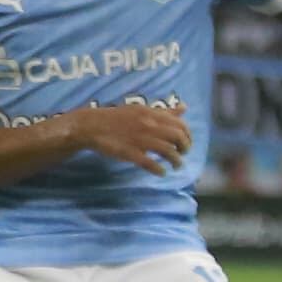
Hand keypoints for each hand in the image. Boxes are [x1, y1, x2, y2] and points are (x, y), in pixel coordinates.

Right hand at [63, 102, 193, 170]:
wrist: (93, 126)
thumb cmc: (118, 117)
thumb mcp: (142, 109)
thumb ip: (164, 111)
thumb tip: (185, 108)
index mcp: (152, 114)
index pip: (180, 124)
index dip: (188, 136)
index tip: (186, 143)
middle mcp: (149, 125)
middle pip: (177, 138)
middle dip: (185, 148)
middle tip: (183, 154)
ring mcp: (140, 140)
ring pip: (167, 152)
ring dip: (176, 161)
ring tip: (176, 166)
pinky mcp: (130, 153)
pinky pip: (150, 163)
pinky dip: (159, 170)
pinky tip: (161, 172)